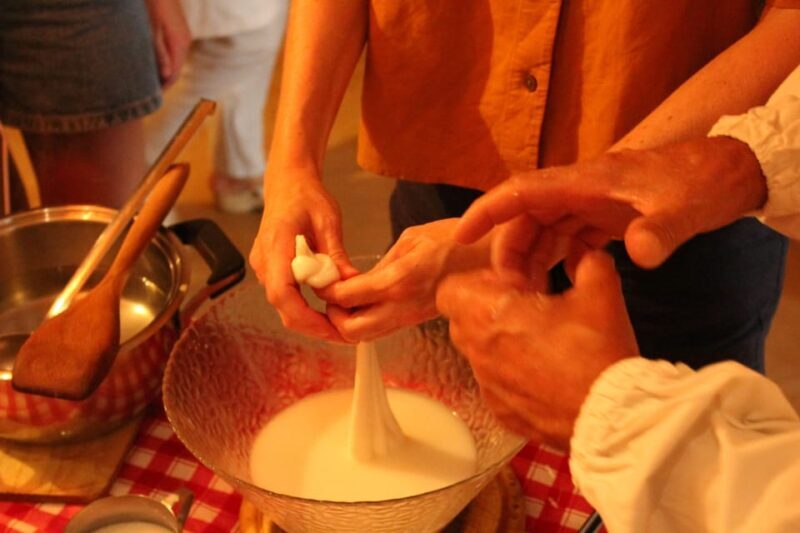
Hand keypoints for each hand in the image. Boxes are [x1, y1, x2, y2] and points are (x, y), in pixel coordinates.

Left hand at [146, 0, 190, 87]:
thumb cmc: (151, 5)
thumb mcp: (151, 29)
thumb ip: (160, 52)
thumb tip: (165, 76)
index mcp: (179, 45)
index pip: (173, 75)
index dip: (162, 88)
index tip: (150, 97)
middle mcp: (185, 42)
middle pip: (175, 70)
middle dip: (162, 82)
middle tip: (145, 92)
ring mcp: (184, 36)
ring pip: (175, 61)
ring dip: (162, 71)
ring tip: (146, 78)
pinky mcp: (180, 31)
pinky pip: (174, 52)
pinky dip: (164, 59)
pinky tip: (151, 60)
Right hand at [249, 166, 357, 341]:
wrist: (287, 184)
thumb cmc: (307, 197)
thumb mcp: (329, 223)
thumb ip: (336, 256)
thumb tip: (352, 285)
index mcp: (276, 245)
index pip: (281, 292)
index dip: (304, 316)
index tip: (330, 327)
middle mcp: (264, 261)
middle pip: (282, 307)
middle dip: (312, 326)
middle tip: (344, 335)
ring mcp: (264, 267)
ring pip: (284, 306)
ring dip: (309, 319)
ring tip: (340, 326)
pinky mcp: (270, 271)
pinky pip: (286, 296)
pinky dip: (305, 308)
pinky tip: (327, 311)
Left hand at [323, 219, 488, 341]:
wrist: (490, 265)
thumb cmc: (457, 243)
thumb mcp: (413, 239)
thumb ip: (383, 262)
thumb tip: (363, 278)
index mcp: (397, 281)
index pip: (346, 297)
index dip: (327, 291)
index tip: (322, 281)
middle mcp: (400, 306)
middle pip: (351, 332)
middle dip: (333, 318)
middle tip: (332, 299)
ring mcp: (409, 318)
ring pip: (365, 337)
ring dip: (348, 324)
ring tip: (346, 303)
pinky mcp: (415, 322)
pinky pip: (381, 330)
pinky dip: (365, 321)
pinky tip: (365, 303)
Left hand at [436, 251, 638, 448]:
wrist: (609, 415)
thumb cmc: (596, 353)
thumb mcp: (601, 294)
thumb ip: (590, 264)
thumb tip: (589, 256)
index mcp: (489, 314)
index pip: (449, 290)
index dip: (477, 282)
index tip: (510, 285)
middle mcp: (478, 351)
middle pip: (463, 320)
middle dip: (489, 310)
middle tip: (528, 308)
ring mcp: (488, 386)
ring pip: (480, 354)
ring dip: (502, 342)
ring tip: (542, 341)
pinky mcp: (501, 412)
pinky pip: (496, 385)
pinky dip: (513, 375)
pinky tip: (548, 373)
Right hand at [455, 137, 766, 268]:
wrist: (730, 172)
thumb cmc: (703, 182)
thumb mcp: (686, 208)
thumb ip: (662, 230)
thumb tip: (639, 255)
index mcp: (587, 181)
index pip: (523, 191)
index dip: (488, 212)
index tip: (461, 237)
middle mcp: (581, 189)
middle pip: (527, 216)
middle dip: (510, 249)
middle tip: (509, 290)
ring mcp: (592, 202)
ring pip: (545, 228)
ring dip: (532, 258)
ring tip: (528, 294)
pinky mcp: (604, 215)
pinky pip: (568, 236)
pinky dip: (557, 259)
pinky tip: (561, 283)